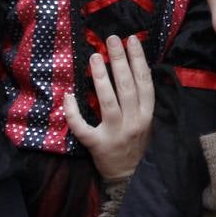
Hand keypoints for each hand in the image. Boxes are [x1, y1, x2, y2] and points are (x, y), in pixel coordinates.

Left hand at [63, 35, 154, 180]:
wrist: (128, 177)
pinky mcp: (97, 144)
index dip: (139, 60)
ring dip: (101, 78)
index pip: (144, 82)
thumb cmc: (135, 144)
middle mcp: (134, 122)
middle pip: (127, 87)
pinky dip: (73, 111)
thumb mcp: (145, 121)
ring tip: (95, 57)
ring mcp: (115, 134)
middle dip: (120, 60)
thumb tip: (130, 68)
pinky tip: (68, 95)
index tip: (133, 40)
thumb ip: (139, 100)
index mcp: (147, 114)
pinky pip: (83, 126)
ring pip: (108, 102)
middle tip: (112, 39)